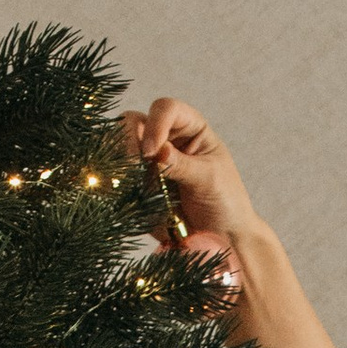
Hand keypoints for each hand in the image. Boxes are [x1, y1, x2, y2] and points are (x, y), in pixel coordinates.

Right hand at [121, 96, 263, 241]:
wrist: (223, 238)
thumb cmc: (226, 202)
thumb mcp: (209, 179)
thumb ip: (182, 165)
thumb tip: (157, 152)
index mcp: (190, 127)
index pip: (166, 109)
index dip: (155, 124)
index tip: (152, 153)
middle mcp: (166, 138)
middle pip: (134, 123)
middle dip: (131, 145)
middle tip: (136, 171)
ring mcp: (149, 162)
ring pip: (121, 150)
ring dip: (126, 168)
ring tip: (140, 190)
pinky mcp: (139, 186)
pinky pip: (121, 179)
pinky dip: (123, 188)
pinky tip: (135, 200)